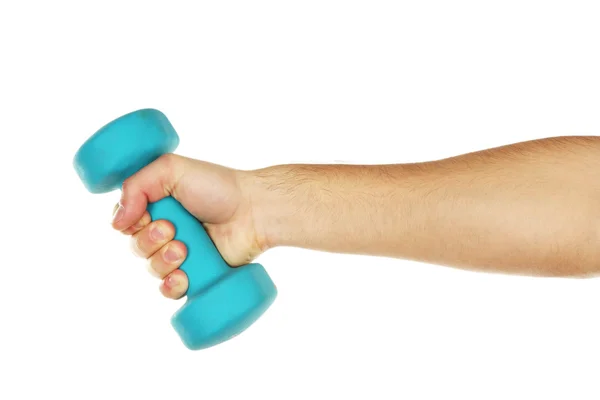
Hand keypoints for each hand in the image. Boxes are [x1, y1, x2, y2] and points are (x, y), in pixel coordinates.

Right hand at [110, 154, 264, 298]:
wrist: (253, 211)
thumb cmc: (217, 187)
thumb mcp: (171, 169)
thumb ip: (135, 186)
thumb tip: (115, 223)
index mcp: (158, 205)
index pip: (125, 222)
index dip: (130, 223)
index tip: (147, 215)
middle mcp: (167, 230)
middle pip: (136, 247)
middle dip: (150, 241)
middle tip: (172, 230)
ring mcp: (182, 254)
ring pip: (152, 269)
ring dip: (163, 261)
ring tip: (184, 249)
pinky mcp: (197, 275)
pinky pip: (170, 291)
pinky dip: (171, 286)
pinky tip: (182, 276)